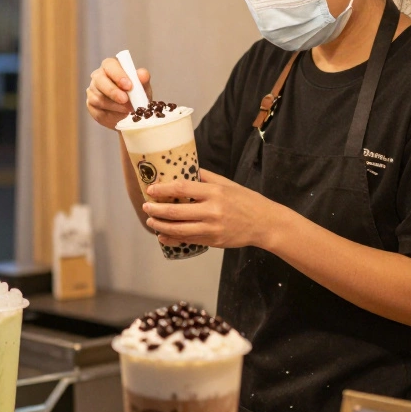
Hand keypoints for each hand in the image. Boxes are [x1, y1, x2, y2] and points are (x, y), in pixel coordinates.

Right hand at [86, 57, 152, 129]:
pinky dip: (110, 115)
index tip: (129, 86)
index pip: (109, 65)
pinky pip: (97, 111)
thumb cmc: (137, 94)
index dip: (118, 75)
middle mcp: (98, 76)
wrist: (132, 113)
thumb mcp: (143, 86)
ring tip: (128, 110)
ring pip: (98, 98)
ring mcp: (92, 91)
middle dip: (113, 91)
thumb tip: (142, 74)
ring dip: (114, 106)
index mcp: (111, 67)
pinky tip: (120, 116)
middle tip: (125, 100)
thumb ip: (143, 79)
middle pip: (99, 80)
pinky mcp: (90, 105)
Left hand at [143, 169, 287, 249]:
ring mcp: (212, 228)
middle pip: (176, 211)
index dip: (163, 189)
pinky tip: (162, 236)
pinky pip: (188, 240)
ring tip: (151, 220)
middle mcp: (212, 211)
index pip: (182, 188)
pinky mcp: (213, 241)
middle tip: (146, 206)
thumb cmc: (245, 200)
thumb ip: (205, 177)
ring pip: (179, 229)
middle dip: (156, 209)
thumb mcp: (227, 184)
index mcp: (215, 192)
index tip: (151, 189)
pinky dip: (172, 239)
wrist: (265, 223)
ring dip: (161, 225)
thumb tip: (185, 169)